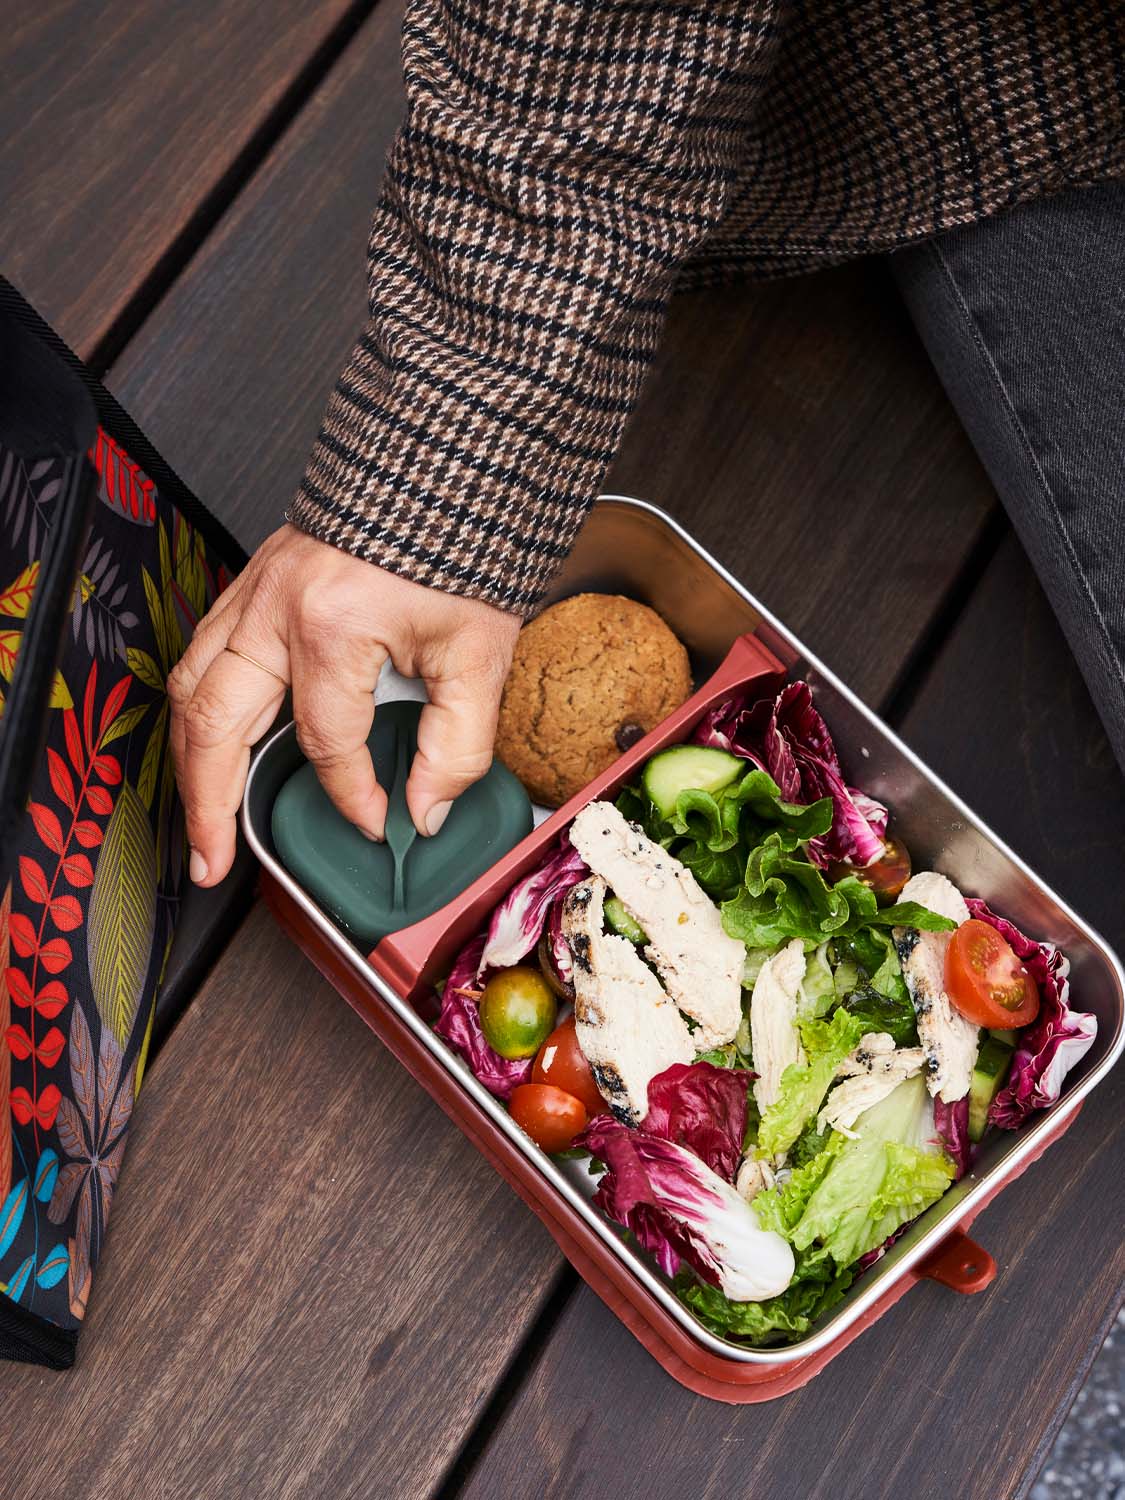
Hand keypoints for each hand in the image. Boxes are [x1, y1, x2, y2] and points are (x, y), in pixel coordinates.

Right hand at [168, 525, 520, 886]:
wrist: (448, 469)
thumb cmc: (462, 550)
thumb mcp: (479, 656)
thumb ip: (456, 745)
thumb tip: (425, 810)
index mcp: (332, 627)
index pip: (325, 745)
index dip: (351, 796)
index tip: (375, 822)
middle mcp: (275, 609)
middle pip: (214, 727)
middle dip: (209, 807)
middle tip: (212, 862)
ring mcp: (255, 591)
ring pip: (190, 689)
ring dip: (189, 762)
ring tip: (201, 819)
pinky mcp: (253, 580)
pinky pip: (201, 652)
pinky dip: (197, 707)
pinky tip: (210, 742)